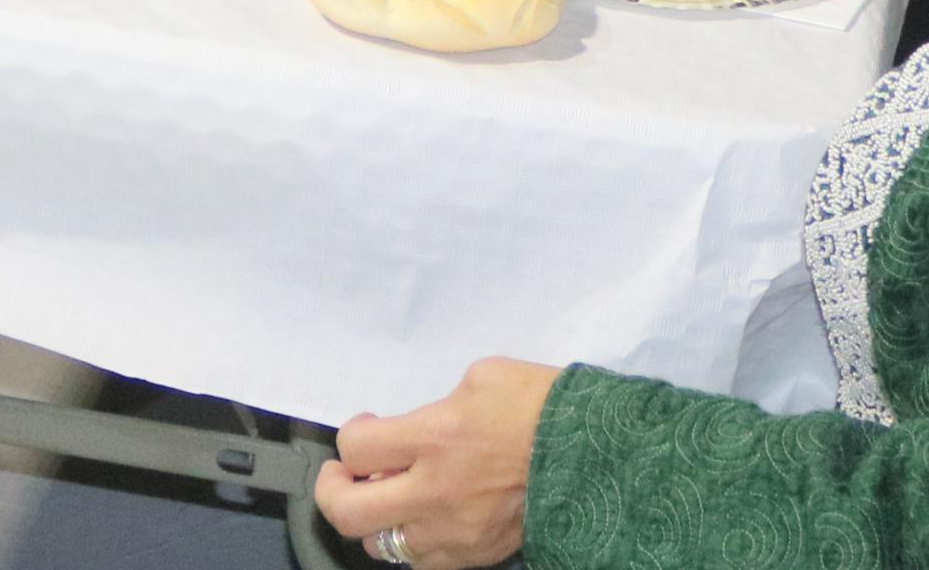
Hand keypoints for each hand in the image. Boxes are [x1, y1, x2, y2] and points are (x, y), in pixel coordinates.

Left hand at [315, 359, 555, 569]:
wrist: (596, 453)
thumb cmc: (543, 407)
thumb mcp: (481, 377)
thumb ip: (433, 405)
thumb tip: (409, 429)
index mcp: (436, 438)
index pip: (355, 449)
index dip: (350, 435)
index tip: (365, 428)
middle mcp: (437, 492)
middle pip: (347, 512)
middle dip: (332, 490)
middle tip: (343, 475)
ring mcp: (455, 532)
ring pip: (381, 545)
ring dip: (375, 519)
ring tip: (390, 495)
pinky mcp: (476, 554)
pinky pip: (421, 563)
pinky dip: (411, 541)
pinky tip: (423, 517)